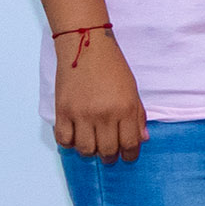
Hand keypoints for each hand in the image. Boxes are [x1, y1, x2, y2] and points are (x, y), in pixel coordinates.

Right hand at [54, 27, 146, 164]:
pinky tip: (75, 137)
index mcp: (126, 109)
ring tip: (92, 146)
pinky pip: (64, 139)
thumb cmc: (113, 68)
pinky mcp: (62, 111)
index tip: (128, 156)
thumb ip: (138, 116)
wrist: (86, 48)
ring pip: (85, 149)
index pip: (130, 144)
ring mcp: (82, 114)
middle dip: (110, 157)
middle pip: (107, 150)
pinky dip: (69, 143)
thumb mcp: (132, 91)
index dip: (130, 155)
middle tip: (109, 155)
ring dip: (90, 152)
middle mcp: (105, 115)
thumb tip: (142, 139)